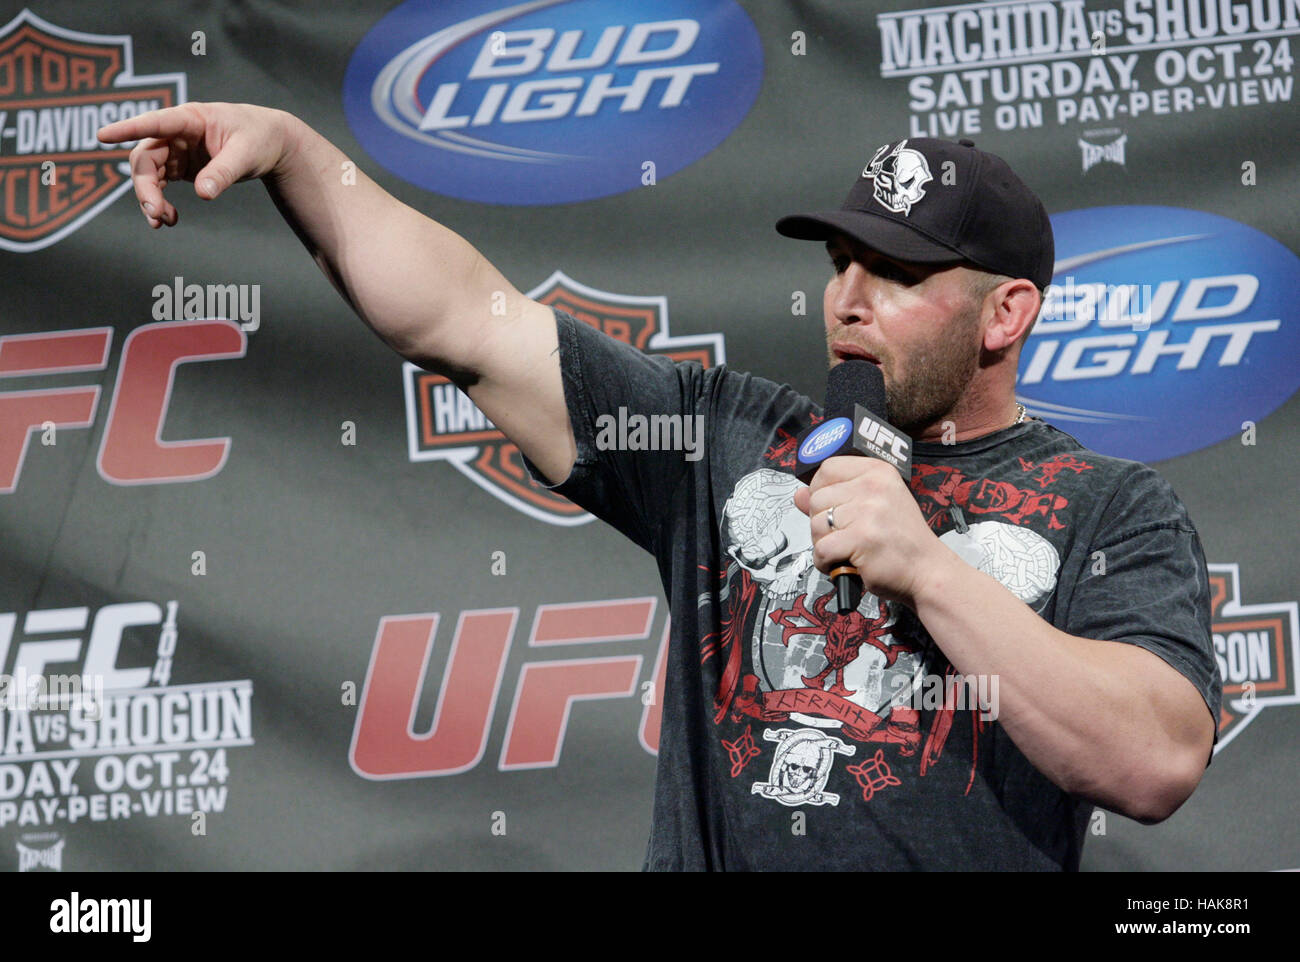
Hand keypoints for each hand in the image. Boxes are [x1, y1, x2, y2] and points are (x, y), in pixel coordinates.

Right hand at [97, 102, 295, 227]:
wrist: (269, 143)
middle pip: (145, 158)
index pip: (155, 122)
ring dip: (149, 199)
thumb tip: (202, 194)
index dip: (128, 129)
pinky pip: (158, 185)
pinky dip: (159, 203)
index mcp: (190, 119)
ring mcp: (174, 150)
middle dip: (144, 187)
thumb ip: (223, 172)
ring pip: (147, 174)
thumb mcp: (246, 154)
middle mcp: (175, 133)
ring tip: (163, 223)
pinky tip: (170, 219)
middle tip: (155, 214)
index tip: (102, 135)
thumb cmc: (258, 138)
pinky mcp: (178, 166)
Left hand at [792, 456, 947, 606]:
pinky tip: (843, 564)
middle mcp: (873, 486)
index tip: (832, 507)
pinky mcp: (862, 539)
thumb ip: (835, 497)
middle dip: (822, 523)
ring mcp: (868, 512)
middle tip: (845, 536)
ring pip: (816, 524)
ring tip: (846, 550)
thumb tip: (798, 494)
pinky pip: (822, 549)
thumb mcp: (872, 507)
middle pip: (817, 498)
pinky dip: (826, 562)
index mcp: (877, 471)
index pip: (827, 468)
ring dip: (823, 544)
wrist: (927, 570)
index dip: (820, 489)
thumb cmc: (900, 540)